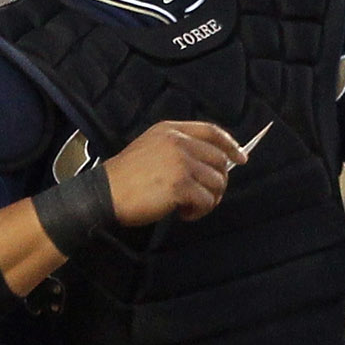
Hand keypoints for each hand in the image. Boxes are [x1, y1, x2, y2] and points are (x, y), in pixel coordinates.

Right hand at [101, 120, 247, 226]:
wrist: (103, 194)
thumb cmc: (125, 178)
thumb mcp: (150, 147)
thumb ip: (178, 148)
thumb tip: (211, 164)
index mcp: (170, 130)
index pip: (212, 131)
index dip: (231, 145)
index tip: (241, 158)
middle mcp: (178, 142)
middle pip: (219, 160)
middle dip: (217, 182)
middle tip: (204, 198)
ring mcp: (180, 163)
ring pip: (217, 182)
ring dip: (208, 200)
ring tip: (190, 207)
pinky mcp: (180, 185)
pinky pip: (206, 200)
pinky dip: (198, 211)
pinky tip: (183, 214)